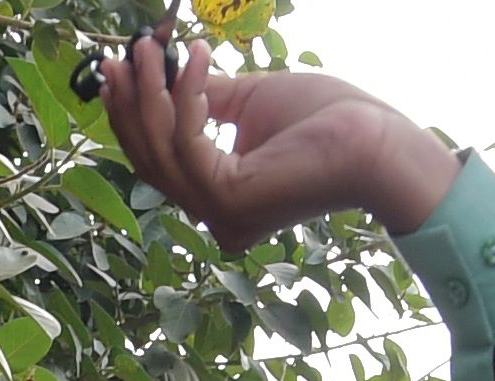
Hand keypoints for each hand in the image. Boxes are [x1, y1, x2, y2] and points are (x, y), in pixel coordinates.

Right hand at [99, 32, 465, 255]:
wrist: (376, 141)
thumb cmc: (330, 121)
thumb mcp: (254, 102)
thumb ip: (209, 100)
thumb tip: (171, 78)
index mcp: (221, 199)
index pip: (160, 160)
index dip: (135, 115)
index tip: (119, 70)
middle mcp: (215, 217)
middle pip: (149, 160)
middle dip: (130, 105)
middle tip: (118, 58)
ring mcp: (219, 215)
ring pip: (161, 152)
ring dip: (149, 94)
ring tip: (146, 49)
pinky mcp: (228, 200)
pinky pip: (187, 142)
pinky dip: (185, 96)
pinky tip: (197, 58)